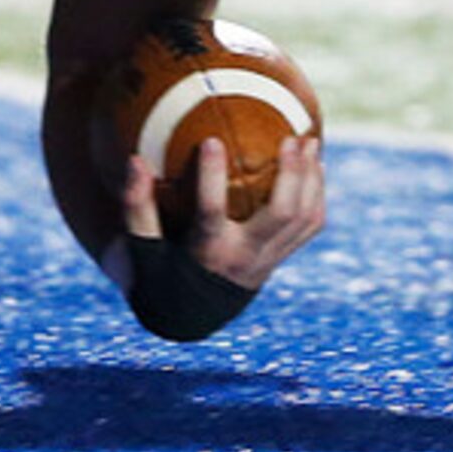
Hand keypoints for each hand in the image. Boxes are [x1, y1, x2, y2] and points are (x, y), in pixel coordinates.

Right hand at [124, 135, 326, 290]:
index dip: (211, 176)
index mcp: (208, 252)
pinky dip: (317, 194)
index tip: (210, 140)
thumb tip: (135, 159)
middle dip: (291, 174)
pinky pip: (311, 225)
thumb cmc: (159, 270)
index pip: (212, 211)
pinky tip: (316, 165)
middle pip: (282, 213)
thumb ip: (136, 204)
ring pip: (304, 217)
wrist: (191, 313)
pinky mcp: (282, 256)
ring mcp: (269, 257)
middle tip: (291, 138)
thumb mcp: (140, 245)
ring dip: (312, 179)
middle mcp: (246, 256)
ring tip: (311, 141)